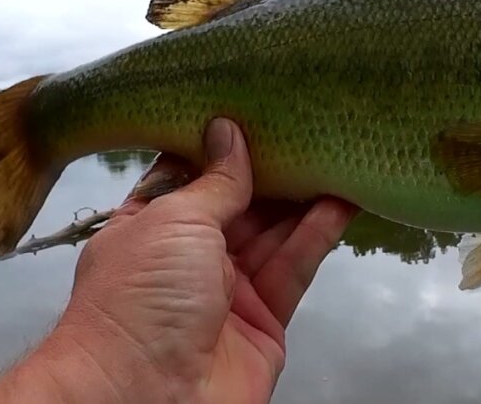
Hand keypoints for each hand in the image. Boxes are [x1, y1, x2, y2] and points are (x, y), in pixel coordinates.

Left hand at [0, 118, 356, 403]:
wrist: (145, 397)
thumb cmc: (138, 299)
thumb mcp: (174, 221)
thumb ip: (215, 180)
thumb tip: (229, 131)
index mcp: (150, 227)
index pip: (191, 175)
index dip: (221, 144)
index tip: (254, 106)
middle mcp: (189, 256)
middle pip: (240, 202)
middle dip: (272, 167)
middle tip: (309, 125)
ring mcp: (229, 289)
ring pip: (274, 232)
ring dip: (304, 196)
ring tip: (337, 152)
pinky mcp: (266, 319)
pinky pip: (294, 266)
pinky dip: (318, 234)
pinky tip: (342, 200)